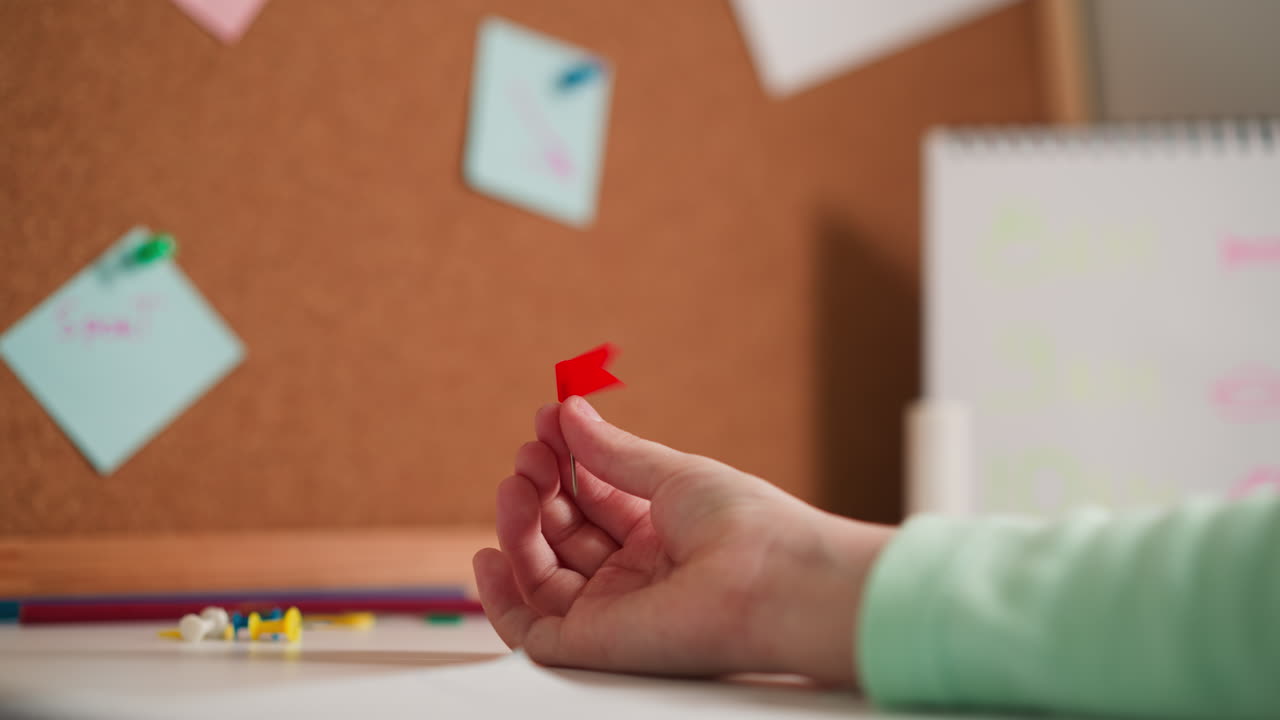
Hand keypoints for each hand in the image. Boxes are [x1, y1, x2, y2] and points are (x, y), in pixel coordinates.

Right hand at [473, 396, 894, 684]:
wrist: (773, 581)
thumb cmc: (747, 527)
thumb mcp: (674, 474)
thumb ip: (612, 452)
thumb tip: (568, 413)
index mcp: (659, 533)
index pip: (592, 496)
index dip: (565, 459)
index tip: (548, 420)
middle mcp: (633, 573)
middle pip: (561, 531)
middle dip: (539, 487)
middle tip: (533, 453)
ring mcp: (611, 609)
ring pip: (539, 571)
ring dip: (518, 526)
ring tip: (518, 484)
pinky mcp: (592, 644)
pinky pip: (529, 629)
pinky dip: (499, 599)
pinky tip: (488, 555)